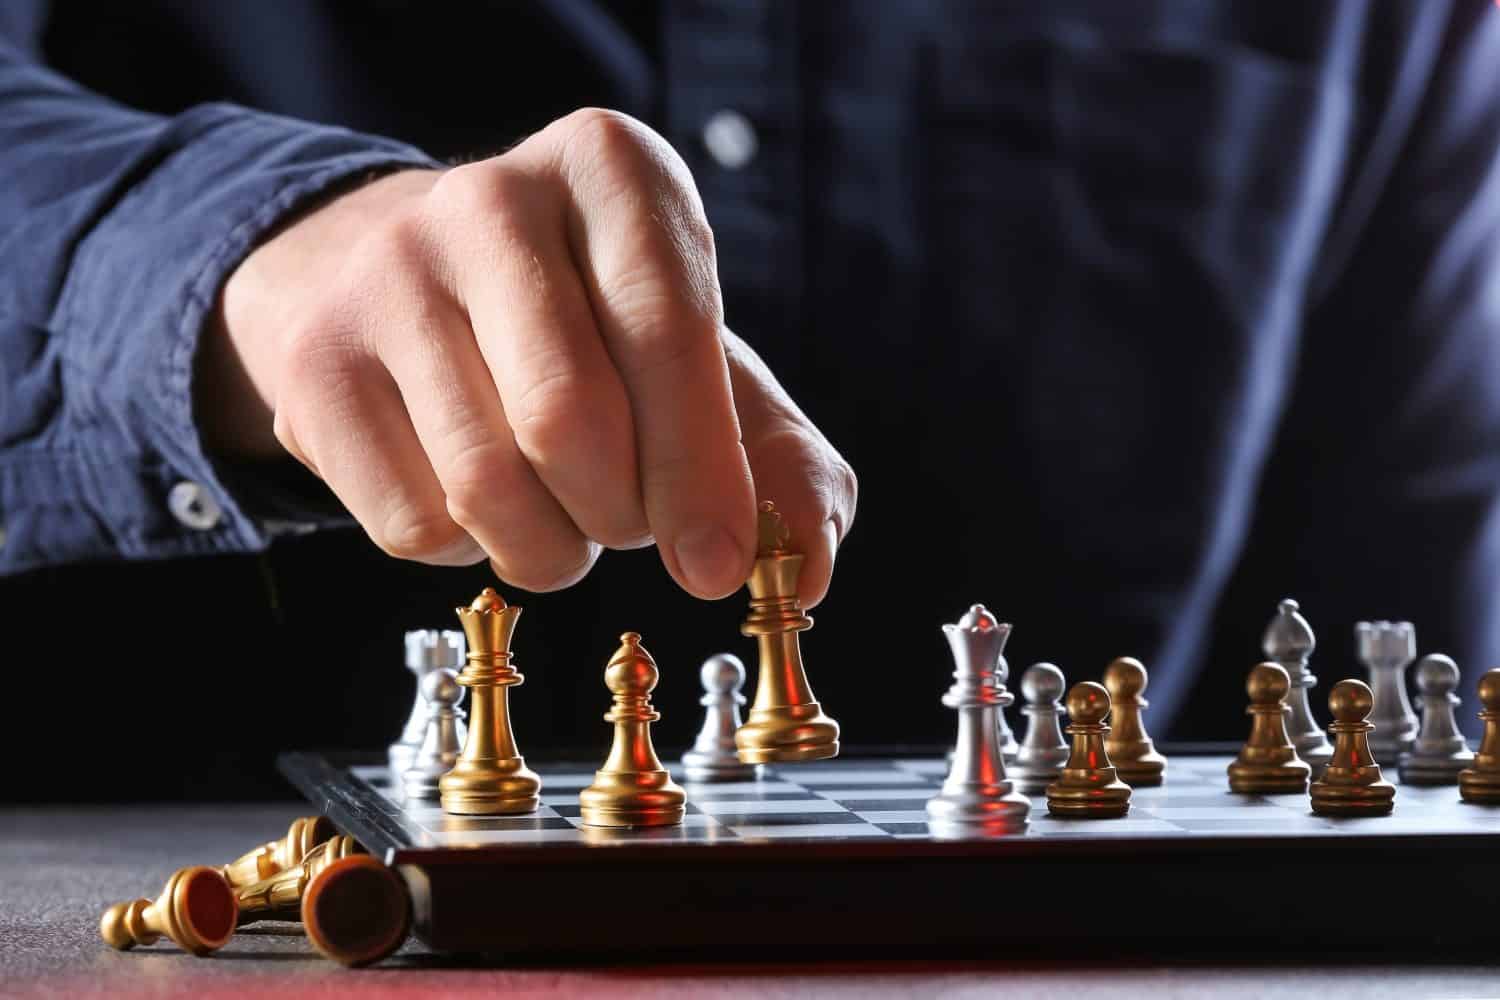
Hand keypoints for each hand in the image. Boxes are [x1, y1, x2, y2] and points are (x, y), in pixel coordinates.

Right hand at [198, 109, 855, 604]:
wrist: (401, 279)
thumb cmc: (584, 327)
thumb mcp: (696, 358)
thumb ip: (774, 454)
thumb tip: (808, 564)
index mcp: (609, 168)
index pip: (666, 326)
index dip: (701, 466)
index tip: (720, 562)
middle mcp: (488, 199)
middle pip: (568, 422)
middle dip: (623, 515)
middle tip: (632, 518)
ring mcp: (383, 277)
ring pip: (487, 487)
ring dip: (552, 547)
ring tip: (566, 512)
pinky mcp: (314, 365)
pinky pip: (414, 525)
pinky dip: (471, 549)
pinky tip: (480, 497)